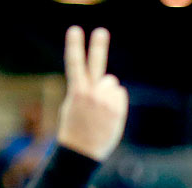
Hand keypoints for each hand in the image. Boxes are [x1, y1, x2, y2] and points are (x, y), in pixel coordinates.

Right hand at [56, 26, 128, 161]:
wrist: (82, 153)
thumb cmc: (74, 130)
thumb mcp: (71, 107)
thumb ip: (83, 91)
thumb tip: (105, 82)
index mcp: (76, 92)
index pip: (75, 64)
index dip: (75, 46)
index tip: (75, 30)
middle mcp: (91, 94)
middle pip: (96, 64)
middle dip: (98, 47)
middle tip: (101, 32)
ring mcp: (105, 102)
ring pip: (111, 83)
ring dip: (107, 91)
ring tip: (100, 110)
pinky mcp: (116, 109)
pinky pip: (119, 94)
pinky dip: (115, 101)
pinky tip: (108, 114)